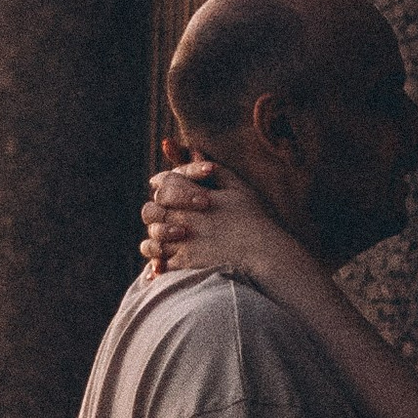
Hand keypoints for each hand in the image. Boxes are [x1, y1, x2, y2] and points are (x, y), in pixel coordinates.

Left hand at [142, 158, 303, 289]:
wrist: (266, 256)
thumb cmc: (256, 220)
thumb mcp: (239, 188)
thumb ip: (215, 169)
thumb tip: (195, 150)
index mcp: (197, 196)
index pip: (165, 182)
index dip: (163, 183)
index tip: (163, 187)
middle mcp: (185, 219)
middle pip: (151, 209)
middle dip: (156, 210)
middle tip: (164, 214)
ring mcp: (183, 244)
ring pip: (152, 237)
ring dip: (157, 236)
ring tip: (169, 238)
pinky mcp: (185, 267)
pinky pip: (160, 263)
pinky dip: (159, 263)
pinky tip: (167, 262)